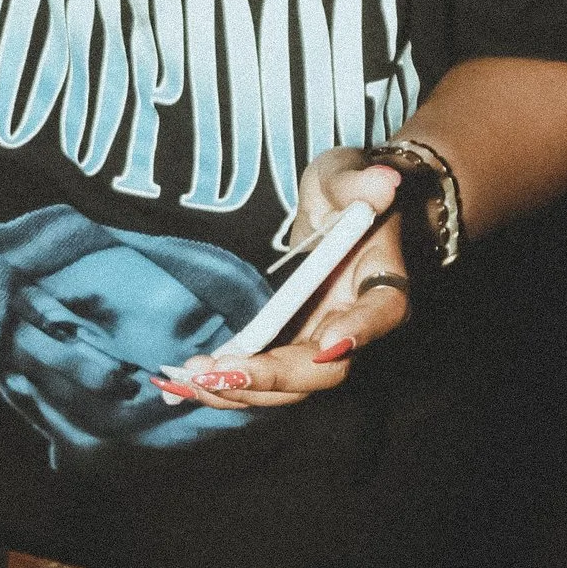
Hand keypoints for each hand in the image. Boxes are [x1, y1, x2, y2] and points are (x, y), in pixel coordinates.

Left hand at [158, 151, 409, 412]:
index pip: (383, 311)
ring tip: (192, 380)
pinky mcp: (290, 347)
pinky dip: (227, 386)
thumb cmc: (345, 190)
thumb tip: (382, 181)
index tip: (327, 341)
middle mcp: (354, 324)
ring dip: (242, 389)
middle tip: (221, 370)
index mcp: (381, 282)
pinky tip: (184, 386)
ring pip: (291, 385)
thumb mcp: (346, 177)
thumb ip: (361, 183)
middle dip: (274, 375)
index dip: (360, 331)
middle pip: (326, 368)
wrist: (335, 209)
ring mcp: (320, 341)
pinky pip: (264, 378)